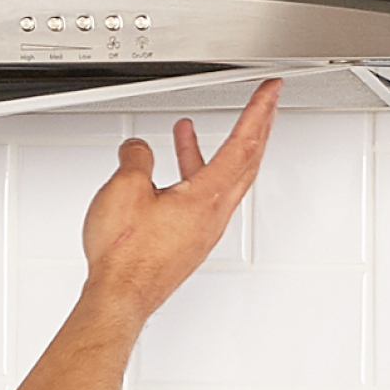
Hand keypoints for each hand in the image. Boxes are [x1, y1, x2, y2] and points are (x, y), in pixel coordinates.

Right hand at [81, 79, 281, 317]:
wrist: (119, 297)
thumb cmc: (126, 256)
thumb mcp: (125, 189)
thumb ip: (136, 159)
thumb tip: (138, 150)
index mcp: (207, 196)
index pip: (243, 143)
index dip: (258, 111)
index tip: (271, 92)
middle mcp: (213, 215)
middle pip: (246, 162)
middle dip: (254, 128)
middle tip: (262, 106)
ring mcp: (201, 231)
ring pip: (220, 181)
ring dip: (211, 150)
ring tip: (188, 130)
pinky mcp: (187, 243)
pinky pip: (200, 200)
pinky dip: (192, 175)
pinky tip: (168, 176)